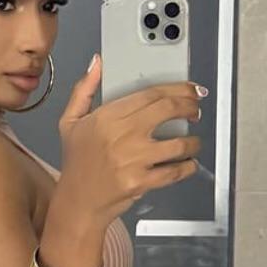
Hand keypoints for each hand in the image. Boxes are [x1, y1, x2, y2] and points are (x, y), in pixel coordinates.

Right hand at [57, 54, 204, 227]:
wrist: (78, 202)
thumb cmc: (76, 163)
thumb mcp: (71, 122)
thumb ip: (84, 90)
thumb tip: (97, 64)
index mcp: (106, 117)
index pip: (150, 94)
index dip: (177, 89)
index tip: (190, 90)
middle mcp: (121, 135)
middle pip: (168, 110)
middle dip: (190, 107)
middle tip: (195, 111)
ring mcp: (132, 159)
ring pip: (178, 143)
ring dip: (193, 142)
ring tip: (193, 142)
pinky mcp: (141, 181)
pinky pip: (174, 171)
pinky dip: (187, 167)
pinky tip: (188, 163)